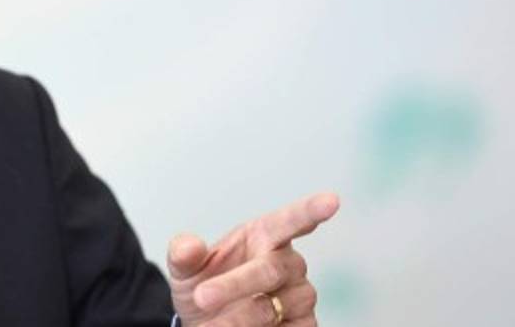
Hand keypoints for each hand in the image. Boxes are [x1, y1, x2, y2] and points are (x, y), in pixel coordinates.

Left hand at [167, 192, 339, 326]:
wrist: (207, 325)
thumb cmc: (204, 287)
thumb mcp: (185, 270)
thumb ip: (184, 254)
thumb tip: (188, 246)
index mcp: (264, 236)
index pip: (291, 220)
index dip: (311, 210)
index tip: (331, 201)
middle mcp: (288, 263)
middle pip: (270, 270)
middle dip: (233, 285)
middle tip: (202, 297)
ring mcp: (300, 296)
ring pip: (272, 307)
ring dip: (237, 319)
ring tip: (211, 326)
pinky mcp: (305, 325)